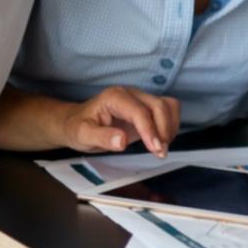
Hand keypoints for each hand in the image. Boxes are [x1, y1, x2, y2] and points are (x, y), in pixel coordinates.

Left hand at [62, 86, 180, 156]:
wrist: (76, 122)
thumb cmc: (78, 127)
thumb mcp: (83, 135)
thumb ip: (101, 137)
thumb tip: (121, 141)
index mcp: (114, 97)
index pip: (139, 111)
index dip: (150, 130)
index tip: (155, 149)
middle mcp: (130, 94)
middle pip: (159, 105)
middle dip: (164, 129)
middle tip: (160, 152)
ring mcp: (140, 99)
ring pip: (168, 105)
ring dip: (170, 126)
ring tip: (161, 147)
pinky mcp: (146, 107)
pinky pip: (168, 110)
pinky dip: (171, 124)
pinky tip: (161, 140)